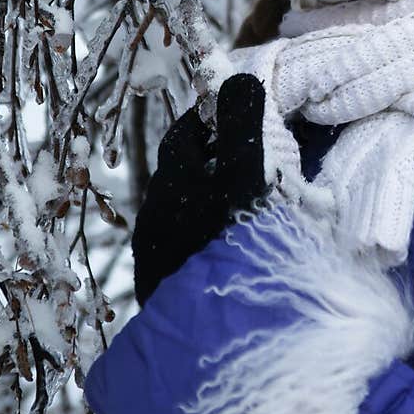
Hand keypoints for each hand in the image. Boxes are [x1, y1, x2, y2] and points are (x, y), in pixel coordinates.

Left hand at [131, 74, 267, 306]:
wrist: (219, 334)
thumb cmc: (239, 245)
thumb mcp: (250, 177)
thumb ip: (245, 125)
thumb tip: (239, 79)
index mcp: (173, 183)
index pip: (187, 134)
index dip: (215, 121)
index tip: (248, 121)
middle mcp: (155, 216)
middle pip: (185, 174)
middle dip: (217, 164)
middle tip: (258, 168)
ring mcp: (157, 257)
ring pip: (184, 214)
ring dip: (213, 206)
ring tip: (250, 214)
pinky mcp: (164, 291)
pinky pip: (186, 250)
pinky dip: (210, 241)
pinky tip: (237, 255)